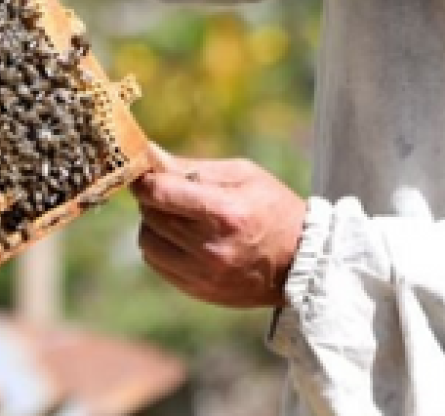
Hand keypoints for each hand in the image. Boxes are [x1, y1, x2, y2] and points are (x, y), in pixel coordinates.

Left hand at [132, 144, 305, 308]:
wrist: (300, 262)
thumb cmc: (272, 207)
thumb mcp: (243, 175)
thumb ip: (193, 167)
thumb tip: (150, 154)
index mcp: (225, 213)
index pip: (161, 193)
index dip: (145, 180)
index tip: (145, 173)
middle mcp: (211, 248)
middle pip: (151, 217)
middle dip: (152, 199)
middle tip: (166, 191)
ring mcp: (204, 274)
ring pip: (148, 242)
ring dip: (153, 224)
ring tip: (177, 216)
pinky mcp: (198, 291)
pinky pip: (157, 263)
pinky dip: (161, 246)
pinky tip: (182, 238)